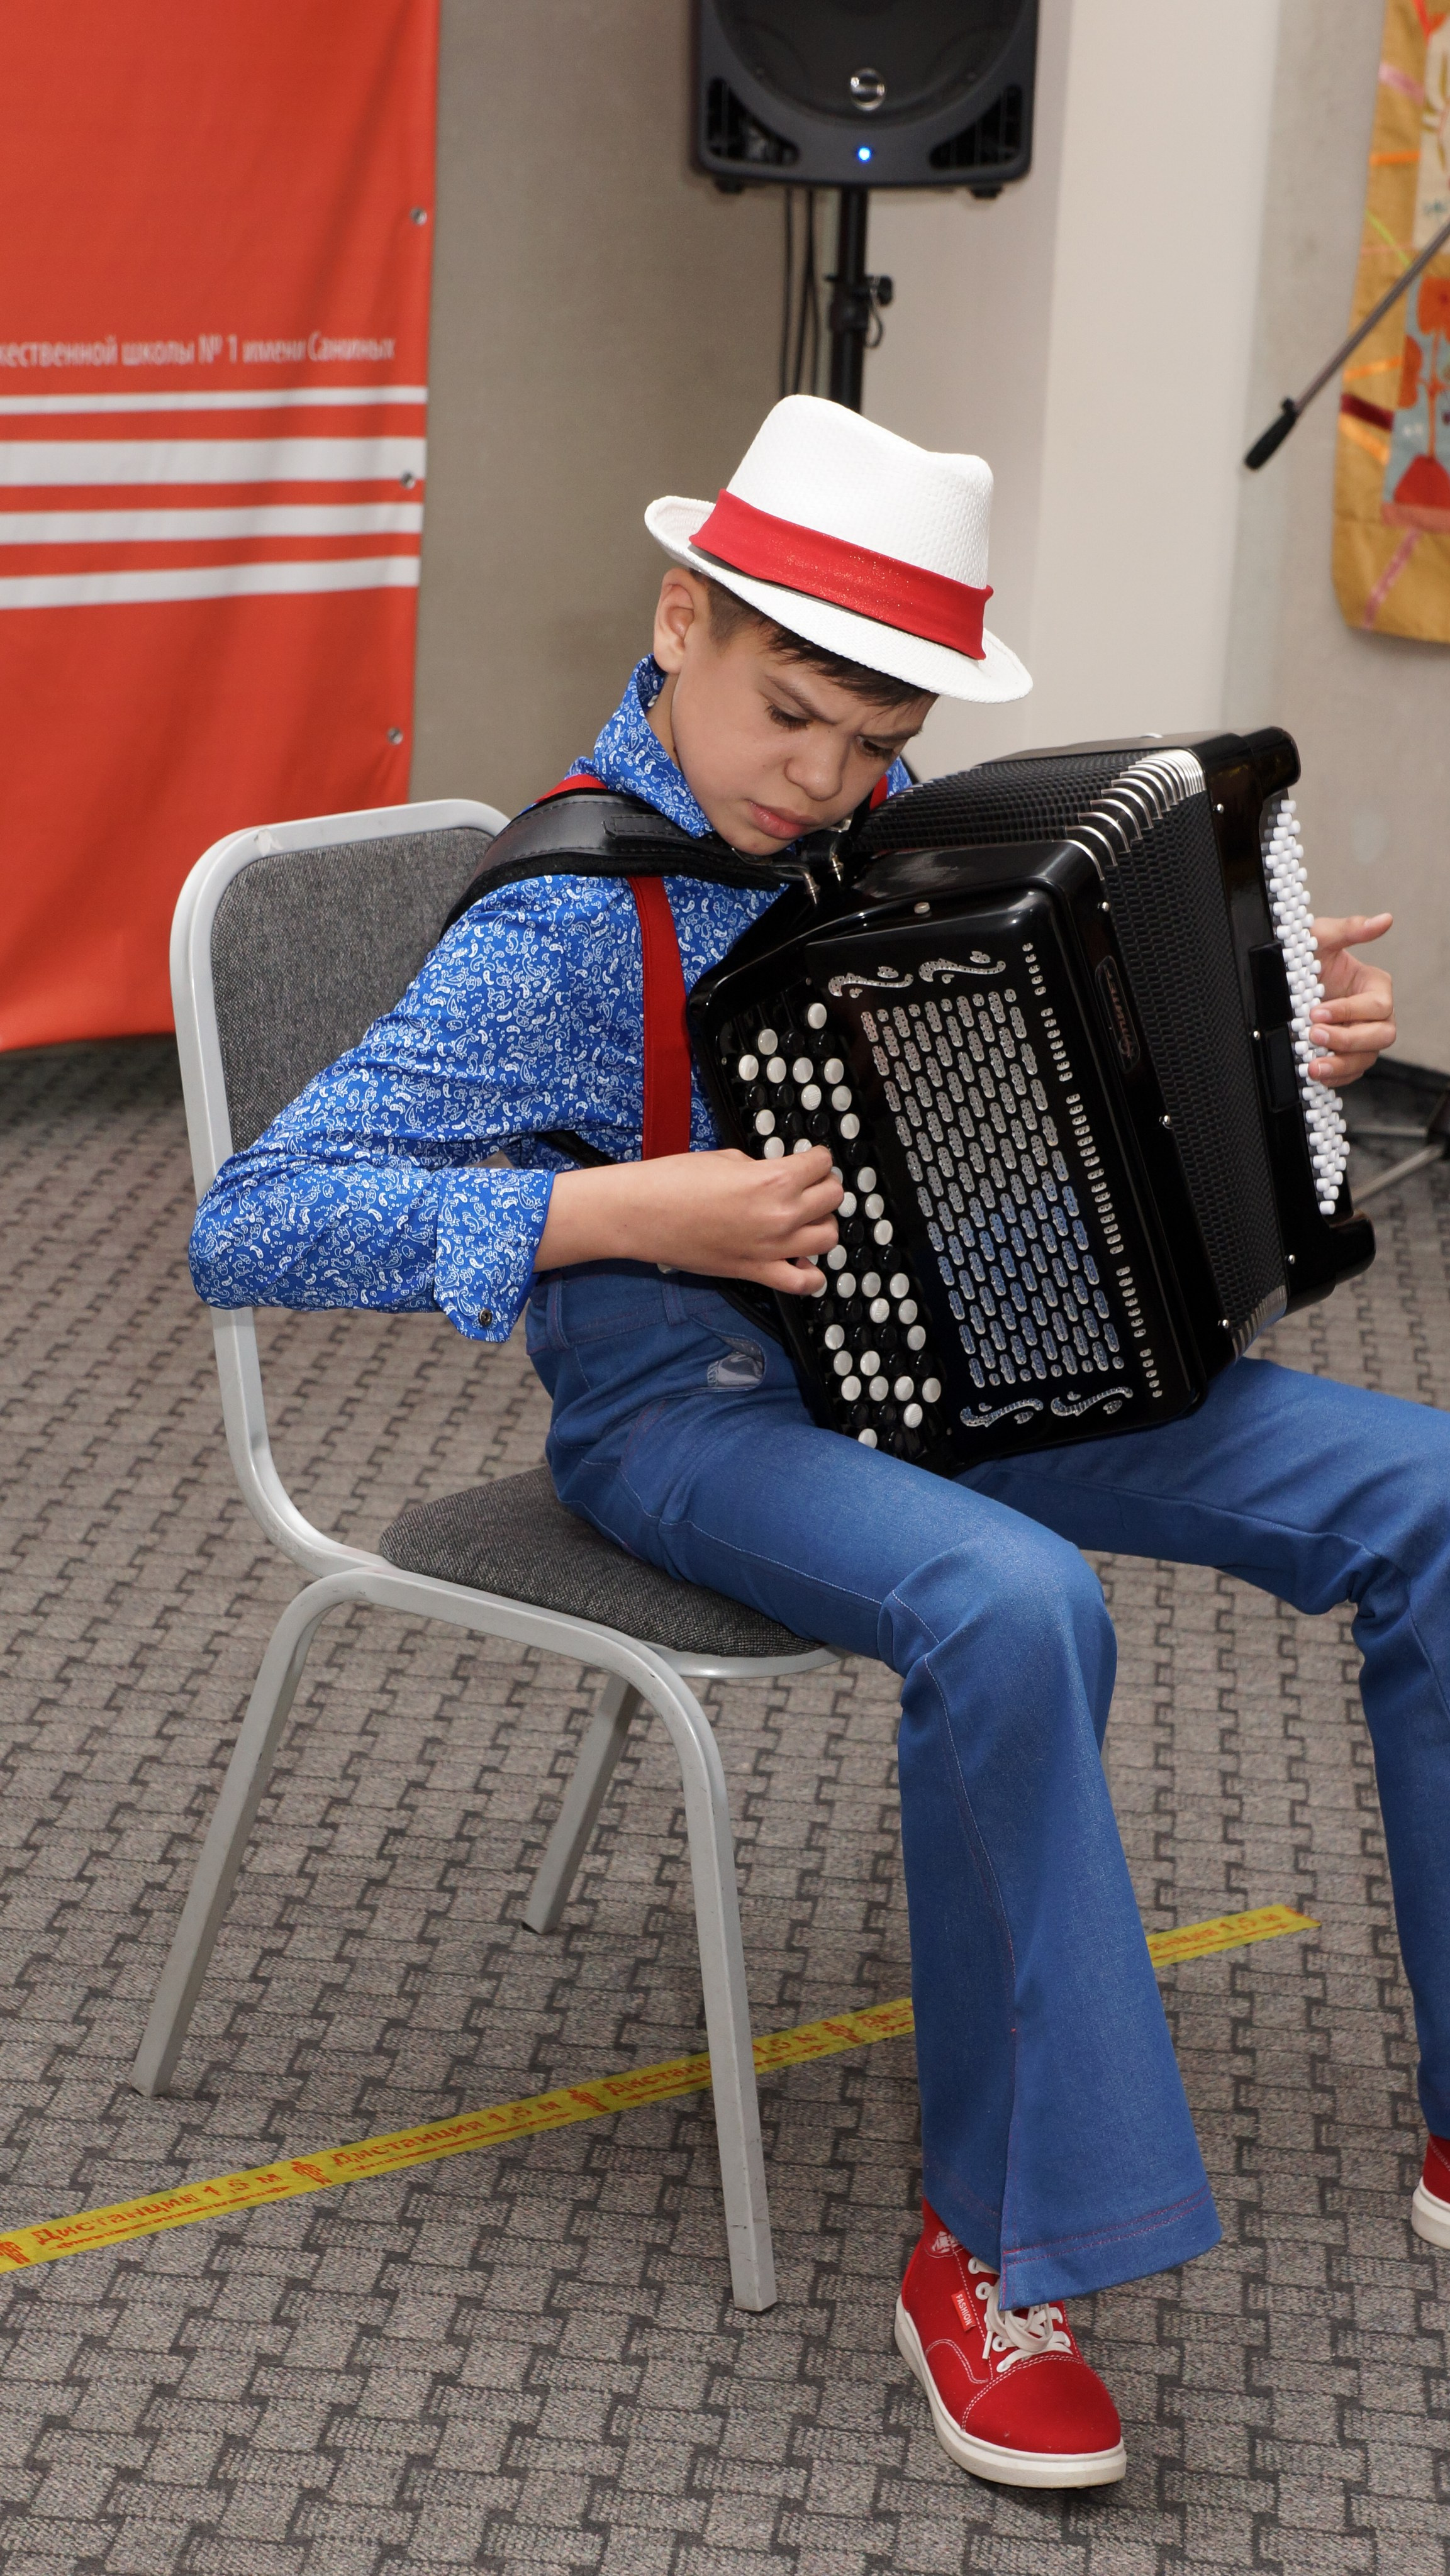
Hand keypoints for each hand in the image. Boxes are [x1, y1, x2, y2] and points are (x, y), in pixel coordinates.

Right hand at [535, 1144, 842, 1293]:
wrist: (643, 1213)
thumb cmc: (674, 1181)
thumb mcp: (727, 1158)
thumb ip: (763, 1169)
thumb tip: (778, 1178)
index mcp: (773, 1180)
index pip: (822, 1164)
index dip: (817, 1158)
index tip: (811, 1160)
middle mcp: (780, 1215)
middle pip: (833, 1198)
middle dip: (824, 1186)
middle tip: (810, 1184)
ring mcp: (771, 1248)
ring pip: (828, 1237)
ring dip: (822, 1224)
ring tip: (807, 1217)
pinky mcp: (756, 1271)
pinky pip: (803, 1282)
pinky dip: (811, 1274)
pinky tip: (803, 1260)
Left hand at [1307, 914, 1395, 1085]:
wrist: (1284, 982)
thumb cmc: (1306, 957)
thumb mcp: (1320, 938)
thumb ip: (1349, 929)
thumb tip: (1384, 920)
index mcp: (1375, 987)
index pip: (1377, 1006)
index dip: (1349, 1011)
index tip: (1317, 1012)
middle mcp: (1374, 1015)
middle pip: (1380, 1036)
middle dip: (1347, 1039)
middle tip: (1313, 1034)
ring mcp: (1362, 1038)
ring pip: (1366, 1059)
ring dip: (1340, 1065)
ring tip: (1313, 1066)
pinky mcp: (1346, 1056)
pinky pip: (1349, 1073)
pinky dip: (1335, 1077)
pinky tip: (1316, 1074)